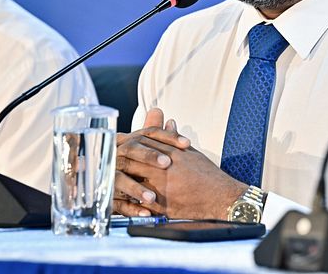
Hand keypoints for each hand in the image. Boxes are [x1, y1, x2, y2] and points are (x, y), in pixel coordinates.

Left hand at [113, 109, 245, 219]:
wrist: (220, 196)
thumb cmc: (206, 174)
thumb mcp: (190, 151)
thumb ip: (173, 138)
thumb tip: (167, 121)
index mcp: (167, 153)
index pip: (138, 143)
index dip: (124, 144)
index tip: (116, 144)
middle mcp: (162, 169)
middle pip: (129, 161)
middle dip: (115, 161)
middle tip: (106, 161)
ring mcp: (161, 188)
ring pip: (130, 182)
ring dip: (118, 181)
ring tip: (109, 180)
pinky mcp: (162, 207)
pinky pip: (138, 204)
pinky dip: (128, 203)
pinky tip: (121, 201)